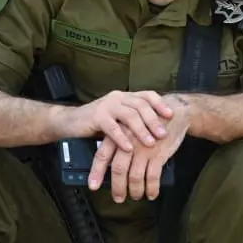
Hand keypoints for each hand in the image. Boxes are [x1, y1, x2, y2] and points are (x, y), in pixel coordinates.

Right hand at [59, 89, 173, 152]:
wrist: (70, 122)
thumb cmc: (99, 123)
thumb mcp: (120, 119)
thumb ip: (135, 120)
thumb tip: (160, 131)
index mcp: (126, 97)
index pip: (147, 95)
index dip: (160, 104)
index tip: (171, 115)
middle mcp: (118, 97)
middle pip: (141, 105)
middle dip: (154, 120)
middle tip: (164, 134)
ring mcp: (107, 105)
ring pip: (129, 115)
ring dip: (142, 130)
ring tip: (151, 143)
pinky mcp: (96, 116)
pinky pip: (112, 127)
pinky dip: (122, 138)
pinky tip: (130, 148)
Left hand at [88, 94, 191, 201]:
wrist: (175, 112)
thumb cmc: (151, 122)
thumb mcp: (132, 127)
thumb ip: (121, 142)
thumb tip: (113, 165)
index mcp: (118, 134)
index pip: (103, 155)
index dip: (97, 172)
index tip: (93, 186)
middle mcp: (129, 142)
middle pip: (119, 169)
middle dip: (118, 187)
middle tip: (118, 198)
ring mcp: (144, 148)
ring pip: (135, 176)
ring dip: (135, 190)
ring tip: (136, 197)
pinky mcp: (159, 154)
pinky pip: (153, 176)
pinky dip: (152, 188)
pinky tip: (152, 194)